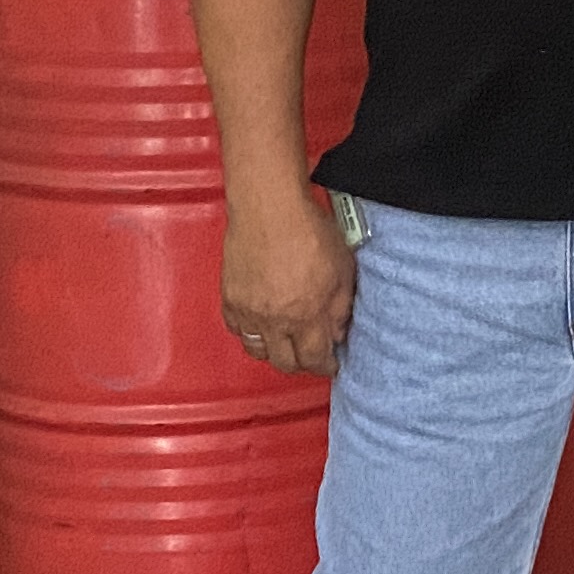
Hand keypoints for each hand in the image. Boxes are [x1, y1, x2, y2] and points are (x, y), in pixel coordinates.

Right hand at [222, 180, 356, 376]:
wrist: (269, 206)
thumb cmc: (307, 228)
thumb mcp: (343, 269)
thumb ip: (341, 307)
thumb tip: (338, 333)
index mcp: (307, 315)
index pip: (315, 359)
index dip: (325, 366)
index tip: (330, 363)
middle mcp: (275, 320)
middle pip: (285, 363)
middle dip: (300, 364)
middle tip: (309, 357)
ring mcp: (249, 311)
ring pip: (258, 351)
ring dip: (274, 351)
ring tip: (285, 342)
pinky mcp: (230, 298)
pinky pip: (237, 330)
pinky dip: (249, 332)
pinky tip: (261, 324)